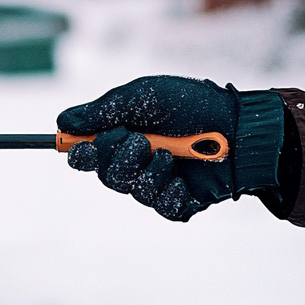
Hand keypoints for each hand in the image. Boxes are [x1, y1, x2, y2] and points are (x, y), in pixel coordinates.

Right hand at [57, 76, 283, 221]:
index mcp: (124, 137)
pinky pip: (162, 208)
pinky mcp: (181, 200)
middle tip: (140, 141)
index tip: (80, 148)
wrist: (241, 124)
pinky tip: (181, 181)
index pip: (88, 154)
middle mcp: (137, 162)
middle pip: (106, 175)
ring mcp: (159, 182)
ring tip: (169, 154)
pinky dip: (168, 194)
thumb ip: (103, 110)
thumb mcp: (144, 96)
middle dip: (118, 159)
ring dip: (147, 172)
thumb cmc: (193, 104)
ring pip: (133, 191)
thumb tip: (63, 121)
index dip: (80, 154)